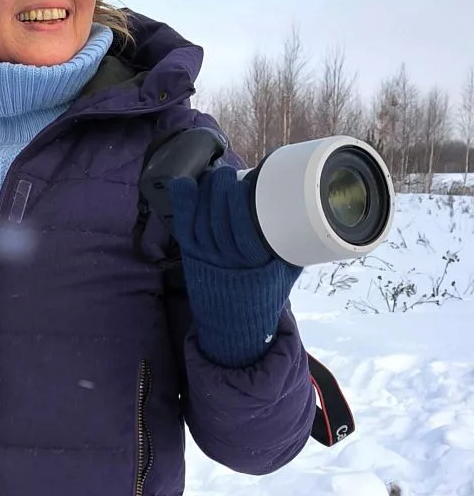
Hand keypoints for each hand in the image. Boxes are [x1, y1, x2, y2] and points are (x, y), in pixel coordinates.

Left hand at [165, 165, 299, 367]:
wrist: (236, 322)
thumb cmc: (265, 290)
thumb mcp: (287, 271)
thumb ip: (297, 244)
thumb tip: (313, 207)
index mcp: (257, 265)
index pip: (244, 231)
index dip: (240, 204)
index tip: (246, 182)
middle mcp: (229, 262)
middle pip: (220, 221)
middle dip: (221, 192)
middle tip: (228, 173)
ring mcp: (207, 259)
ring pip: (202, 222)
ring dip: (204, 193)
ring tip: (214, 175)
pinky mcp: (191, 255)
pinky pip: (183, 228)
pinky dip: (182, 204)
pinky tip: (183, 183)